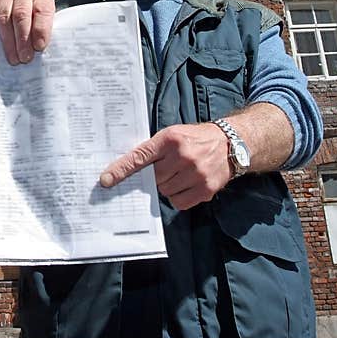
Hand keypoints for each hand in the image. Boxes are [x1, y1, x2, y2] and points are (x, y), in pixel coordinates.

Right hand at [0, 0, 54, 64]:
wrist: (21, 10)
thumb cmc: (36, 22)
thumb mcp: (46, 25)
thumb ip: (44, 35)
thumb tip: (39, 53)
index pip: (42, 11)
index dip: (40, 30)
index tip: (39, 47)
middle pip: (21, 15)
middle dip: (23, 40)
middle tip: (24, 58)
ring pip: (4, 18)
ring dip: (8, 41)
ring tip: (13, 58)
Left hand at [99, 123, 232, 210]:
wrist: (230, 143)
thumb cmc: (195, 139)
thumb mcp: (173, 135)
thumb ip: (153, 150)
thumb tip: (127, 170)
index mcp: (170, 139)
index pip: (139, 157)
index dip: (121, 169)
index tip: (106, 180)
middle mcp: (183, 156)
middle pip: (153, 179)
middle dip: (155, 177)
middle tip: (166, 169)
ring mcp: (195, 173)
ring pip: (165, 192)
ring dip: (168, 186)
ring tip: (181, 174)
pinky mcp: (205, 189)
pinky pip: (179, 202)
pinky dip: (179, 196)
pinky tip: (188, 184)